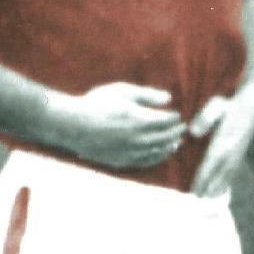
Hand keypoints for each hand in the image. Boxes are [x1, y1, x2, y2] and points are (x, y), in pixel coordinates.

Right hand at [52, 82, 184, 169]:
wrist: (71, 124)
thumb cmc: (96, 103)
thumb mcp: (122, 91)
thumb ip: (147, 95)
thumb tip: (169, 98)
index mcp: (141, 120)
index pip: (167, 121)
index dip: (174, 118)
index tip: (177, 115)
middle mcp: (139, 139)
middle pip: (166, 137)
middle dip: (176, 132)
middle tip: (182, 129)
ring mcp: (130, 152)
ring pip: (157, 152)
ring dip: (169, 147)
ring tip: (176, 143)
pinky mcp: (120, 161)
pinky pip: (144, 162)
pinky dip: (156, 158)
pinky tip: (160, 154)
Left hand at [188, 88, 253, 197]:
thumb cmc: (233, 103)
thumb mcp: (218, 105)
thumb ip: (206, 117)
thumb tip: (193, 133)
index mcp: (226, 139)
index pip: (212, 162)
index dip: (203, 177)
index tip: (195, 191)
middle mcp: (233, 149)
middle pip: (220, 172)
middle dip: (209, 186)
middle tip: (198, 201)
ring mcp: (239, 151)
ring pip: (228, 173)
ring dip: (219, 186)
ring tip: (209, 199)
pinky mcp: (241, 151)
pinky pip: (233, 169)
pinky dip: (226, 180)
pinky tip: (221, 187)